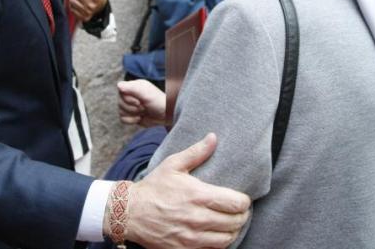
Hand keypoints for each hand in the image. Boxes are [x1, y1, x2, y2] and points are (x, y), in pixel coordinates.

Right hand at [118, 80, 165, 126]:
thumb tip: (118, 85)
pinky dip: (131, 120)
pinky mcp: (130, 115)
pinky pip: (122, 119)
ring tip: (144, 111)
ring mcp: (129, 105)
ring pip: (120, 111)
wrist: (166, 116)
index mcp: (134, 86)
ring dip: (133, 114)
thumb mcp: (146, 93)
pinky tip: (140, 118)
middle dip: (133, 108)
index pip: (120, 90)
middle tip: (144, 107)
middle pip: (120, 102)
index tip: (139, 101)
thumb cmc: (158, 102)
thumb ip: (132, 88)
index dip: (128, 99)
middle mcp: (130, 94)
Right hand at [118, 133, 250, 247]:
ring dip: (233, 231)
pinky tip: (216, 234)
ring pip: (227, 239)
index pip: (236, 203)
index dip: (244, 201)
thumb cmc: (153, 187)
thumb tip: (214, 137)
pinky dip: (219, 243)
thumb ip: (196, 152)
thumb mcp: (173, 164)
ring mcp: (191, 237)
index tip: (242, 199)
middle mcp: (197, 218)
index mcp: (198, 195)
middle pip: (235, 222)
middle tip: (239, 211)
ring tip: (231, 224)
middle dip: (241, 216)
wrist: (129, 212)